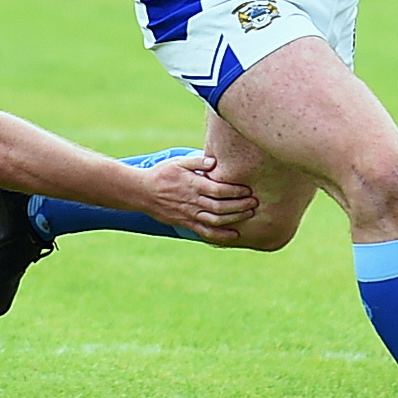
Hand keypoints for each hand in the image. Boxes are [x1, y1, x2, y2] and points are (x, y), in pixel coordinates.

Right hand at [141, 153, 257, 241]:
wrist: (142, 192)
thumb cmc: (162, 173)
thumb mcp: (178, 162)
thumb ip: (196, 161)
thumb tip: (214, 161)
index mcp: (193, 184)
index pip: (219, 190)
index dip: (235, 191)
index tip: (248, 190)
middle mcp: (193, 201)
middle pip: (221, 206)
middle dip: (240, 205)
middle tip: (255, 203)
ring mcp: (189, 214)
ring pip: (216, 220)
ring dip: (235, 219)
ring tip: (249, 214)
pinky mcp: (186, 223)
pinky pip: (205, 232)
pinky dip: (221, 235)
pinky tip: (234, 235)